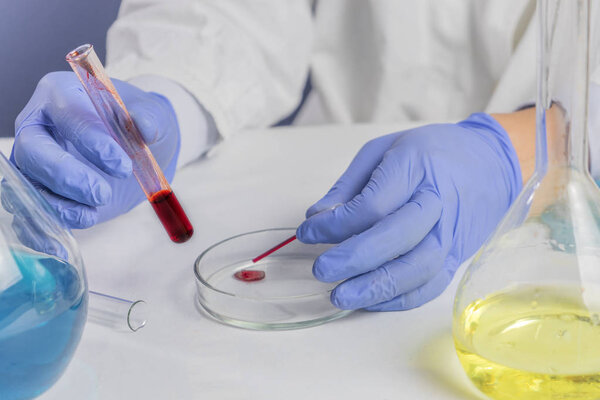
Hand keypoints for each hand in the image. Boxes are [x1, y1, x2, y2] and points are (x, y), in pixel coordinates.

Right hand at [10, 71, 179, 227]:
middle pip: (33, 151)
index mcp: (61, 95)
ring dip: (58, 205)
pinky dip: (40, 231)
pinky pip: (30, 212)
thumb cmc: (139, 122)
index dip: (89, 139)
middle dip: (66, 175)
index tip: (122, 164)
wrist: (139, 146)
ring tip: (93, 213)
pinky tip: (59, 246)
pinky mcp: (42, 192)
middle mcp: (39, 127)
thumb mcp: (153, 115)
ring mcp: (35, 162)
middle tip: (102, 193)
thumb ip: (148, 119)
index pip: (65, 114)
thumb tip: (144, 127)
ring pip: (27, 184)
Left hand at [296, 113, 521, 310]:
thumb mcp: (384, 150)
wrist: (492, 163)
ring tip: (340, 296)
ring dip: (376, 288)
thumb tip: (316, 217)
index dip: (335, 224)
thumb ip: (349, 186)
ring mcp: (450, 233)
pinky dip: (398, 299)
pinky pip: (430, 285)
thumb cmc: (431, 152)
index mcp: (415, 167)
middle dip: (353, 258)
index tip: (308, 232)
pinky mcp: (457, 256)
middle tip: (321, 269)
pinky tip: (370, 300)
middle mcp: (437, 203)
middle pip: (395, 237)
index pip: (373, 204)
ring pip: (416, 269)